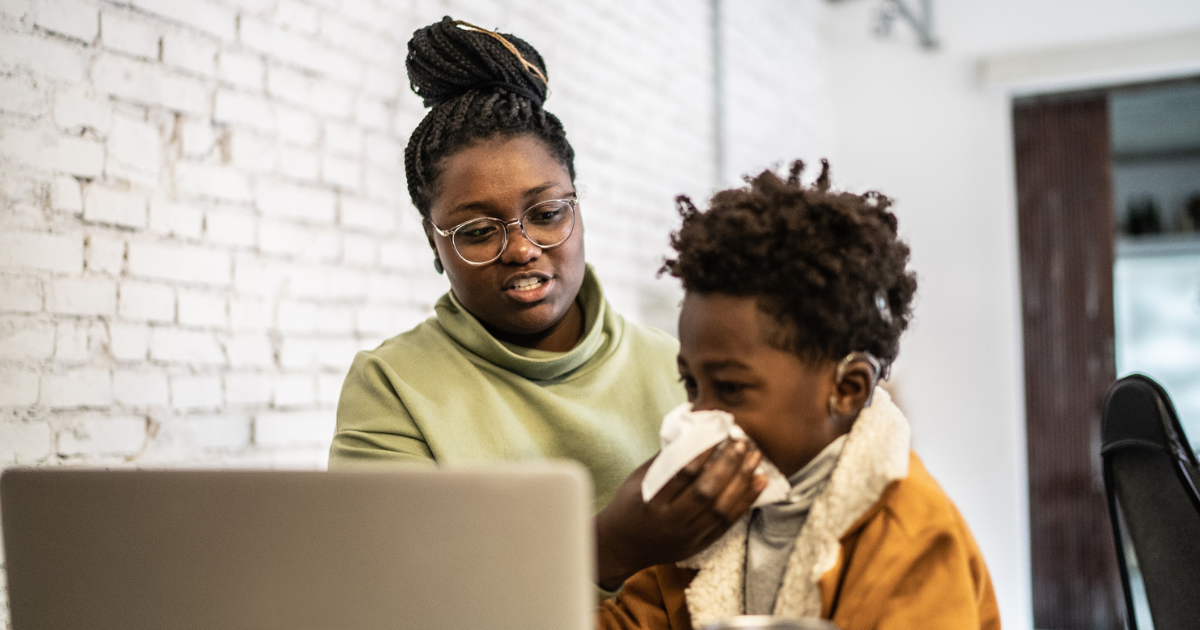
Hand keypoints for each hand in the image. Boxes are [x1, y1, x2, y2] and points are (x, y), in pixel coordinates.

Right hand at [593, 440, 766, 589]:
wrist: (622, 547)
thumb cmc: (629, 505)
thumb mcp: (639, 479)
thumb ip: (666, 460)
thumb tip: (695, 432)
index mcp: (652, 502)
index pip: (682, 474)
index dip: (703, 452)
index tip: (718, 432)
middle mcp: (670, 521)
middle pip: (706, 491)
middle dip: (728, 465)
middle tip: (742, 442)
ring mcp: (687, 535)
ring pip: (721, 508)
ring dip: (742, 481)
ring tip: (755, 459)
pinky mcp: (700, 544)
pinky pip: (728, 522)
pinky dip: (745, 501)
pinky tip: (758, 483)